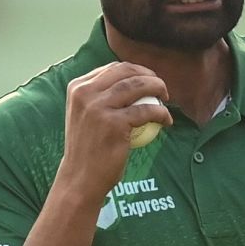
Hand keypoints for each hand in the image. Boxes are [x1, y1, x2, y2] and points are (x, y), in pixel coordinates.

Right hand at [59, 61, 169, 201]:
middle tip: (161, 89)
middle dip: (149, 75)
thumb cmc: (87, 148)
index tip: (148, 80)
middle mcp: (85, 93)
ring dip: (158, 88)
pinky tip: (166, 121)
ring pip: (138, 86)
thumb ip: (100, 97)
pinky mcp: (113, 123)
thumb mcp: (85, 115)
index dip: (136, 70)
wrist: (80, 177)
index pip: (112, 68)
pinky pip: (147, 111)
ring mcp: (98, 107)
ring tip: (166, 99)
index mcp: (77, 87)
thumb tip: (129, 82)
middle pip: (126, 71)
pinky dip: (162, 113)